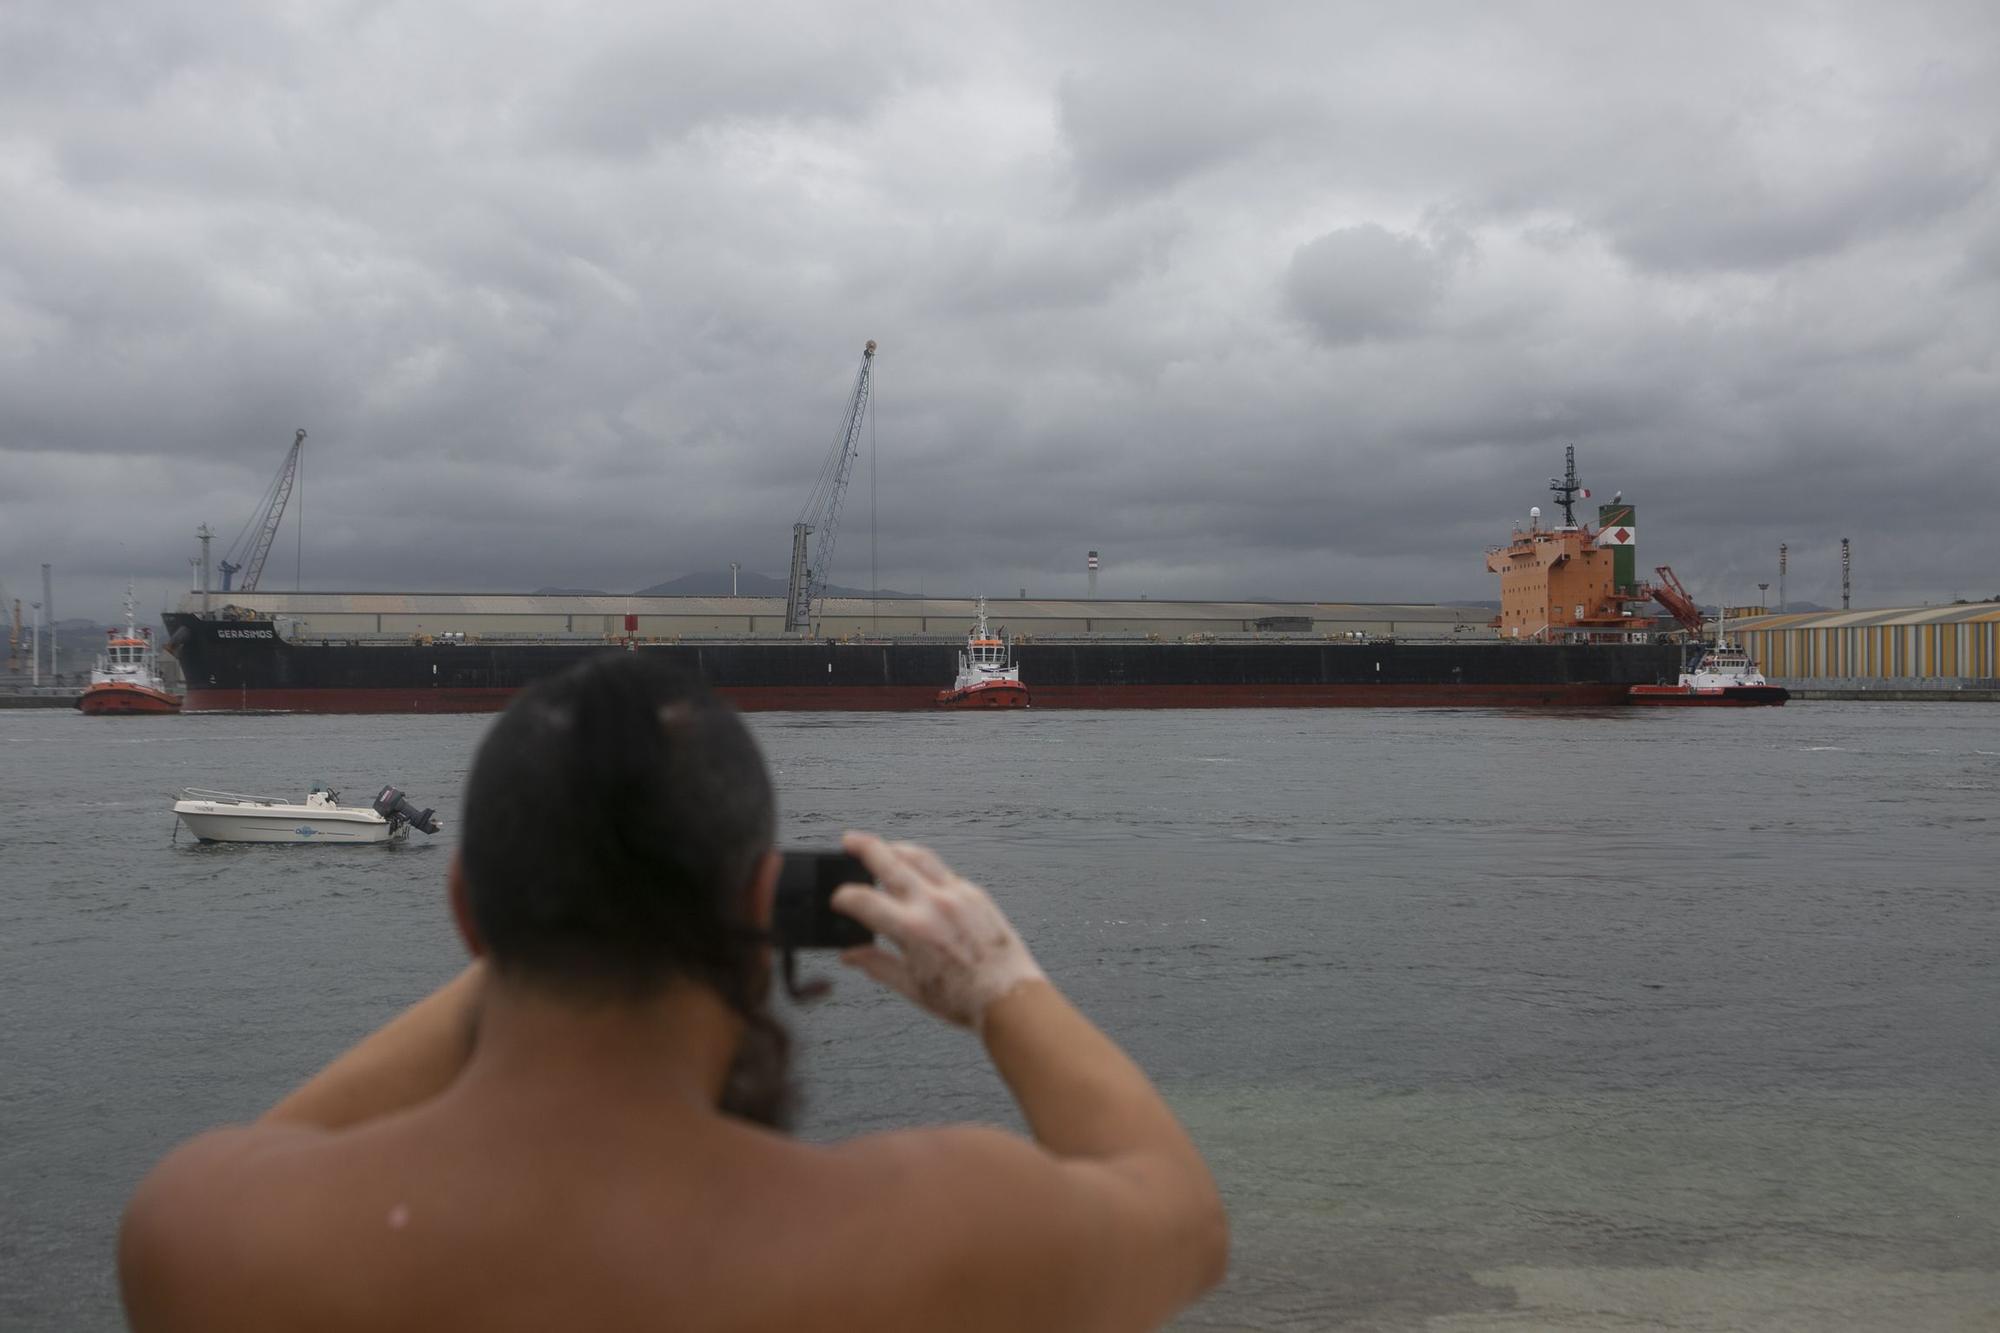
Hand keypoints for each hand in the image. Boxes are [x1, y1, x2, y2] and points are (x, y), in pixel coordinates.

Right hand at [831, 832, 1047, 1029]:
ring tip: (883, 849)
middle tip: (849, 840)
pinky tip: (920, 877)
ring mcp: (958, 894)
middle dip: (864, 847)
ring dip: (897, 848)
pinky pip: (945, 872)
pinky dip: (926, 869)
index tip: (837, 899)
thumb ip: (876, 965)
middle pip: (890, 860)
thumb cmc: (965, 998)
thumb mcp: (910, 987)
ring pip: (920, 856)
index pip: (864, 900)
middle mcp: (934, 904)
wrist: (1009, 998)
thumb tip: (850, 955)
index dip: (843, 897)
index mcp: (913, 929)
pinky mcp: (977, 894)